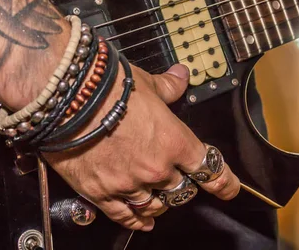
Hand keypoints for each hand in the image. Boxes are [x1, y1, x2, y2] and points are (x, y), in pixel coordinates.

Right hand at [43, 64, 240, 230]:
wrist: (69, 98)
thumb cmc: (109, 87)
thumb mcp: (147, 83)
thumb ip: (169, 87)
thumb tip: (181, 76)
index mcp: (175, 141)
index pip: (209, 169)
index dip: (224, 182)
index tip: (229, 188)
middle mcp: (156, 168)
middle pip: (181, 190)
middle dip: (182, 185)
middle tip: (176, 178)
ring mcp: (129, 184)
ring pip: (155, 206)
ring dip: (160, 202)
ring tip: (158, 197)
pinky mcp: (101, 193)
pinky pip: (125, 215)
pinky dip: (136, 221)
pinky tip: (142, 222)